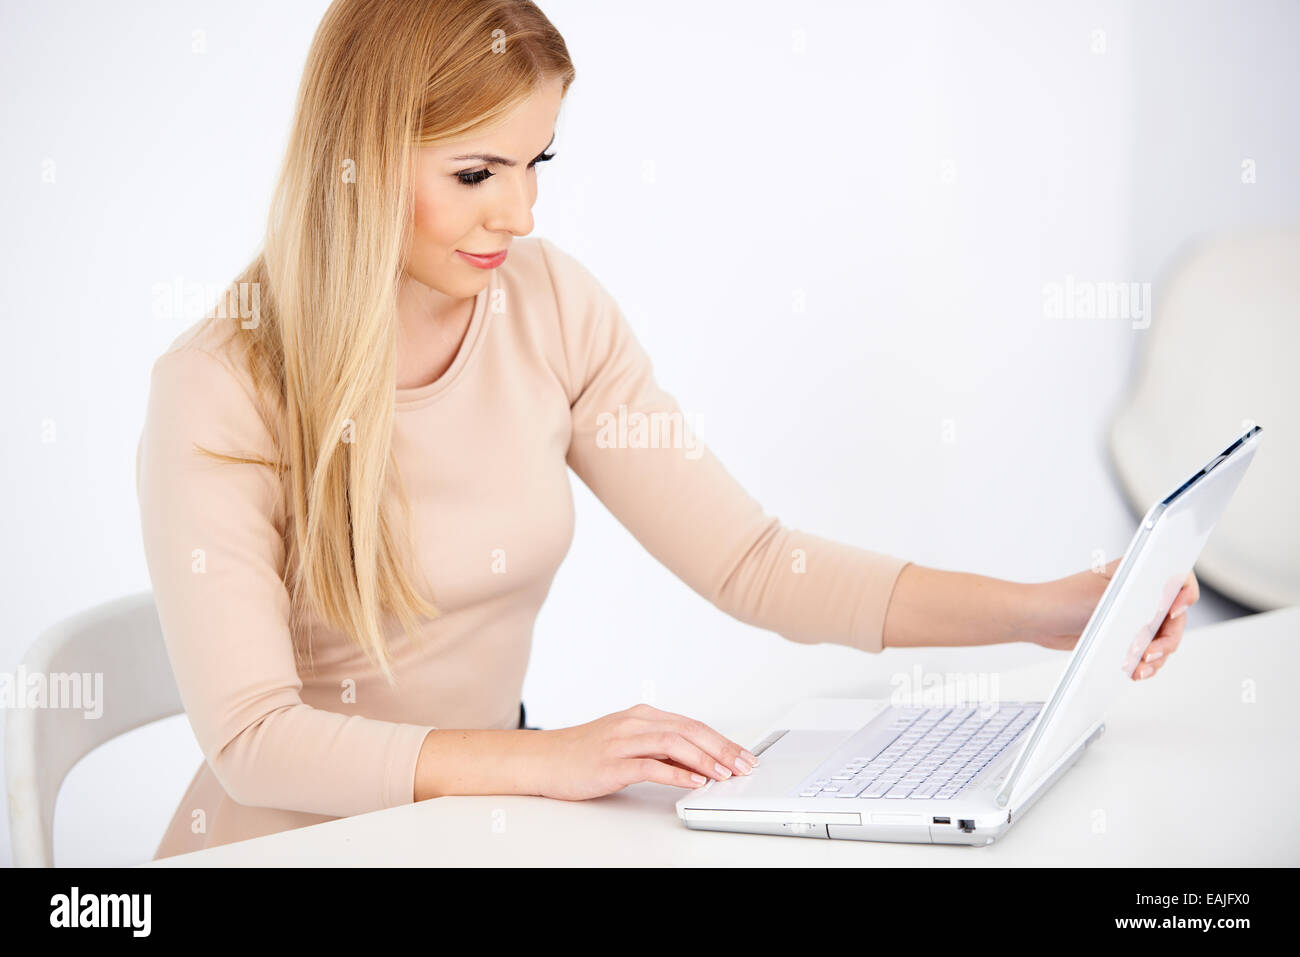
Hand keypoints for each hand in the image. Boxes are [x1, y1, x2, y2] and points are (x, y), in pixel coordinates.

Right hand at [532, 703, 758, 799]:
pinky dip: (675, 773)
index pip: (692, 724)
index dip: (722, 740)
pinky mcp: (611, 762)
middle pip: (689, 730)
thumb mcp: (628, 745)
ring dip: (704, 759)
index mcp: (643, 716)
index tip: (743, 756)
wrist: (545, 759)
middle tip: (744, 765)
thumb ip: (660, 751)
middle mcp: (635, 722)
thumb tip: (698, 764)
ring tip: (724, 774)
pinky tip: (692, 781)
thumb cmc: (586, 753)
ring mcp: (622, 741)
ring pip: (673, 743)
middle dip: (722, 749)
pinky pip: (650, 765)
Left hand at [1028, 558, 1200, 680]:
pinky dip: (1145, 663)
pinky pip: (1147, 651)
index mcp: (1136, 572)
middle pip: (1175, 617)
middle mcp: (1140, 592)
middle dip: (1168, 638)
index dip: (1186, 593)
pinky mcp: (1125, 635)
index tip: (1175, 610)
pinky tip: (1135, 671)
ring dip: (1158, 656)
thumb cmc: (1063, 600)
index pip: (1178, 576)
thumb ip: (1137, 600)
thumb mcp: (1104, 597)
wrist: (1038, 620)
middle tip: (1150, 653)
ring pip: (1163, 638)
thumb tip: (1165, 605)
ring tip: (1140, 668)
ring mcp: (1134, 615)